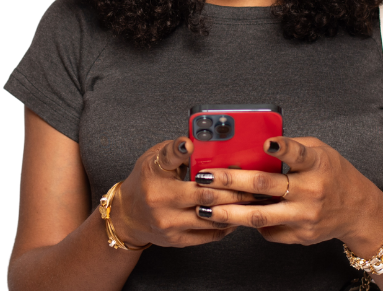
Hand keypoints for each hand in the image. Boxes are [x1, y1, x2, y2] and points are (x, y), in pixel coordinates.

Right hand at [109, 137, 255, 247]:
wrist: (127, 215)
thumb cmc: (145, 181)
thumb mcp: (154, 159)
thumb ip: (175, 151)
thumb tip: (197, 141)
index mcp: (154, 176)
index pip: (170, 159)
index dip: (182, 150)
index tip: (191, 143)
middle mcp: (161, 202)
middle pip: (206, 195)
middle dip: (235, 189)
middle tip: (255, 183)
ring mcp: (170, 224)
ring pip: (212, 217)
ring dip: (236, 209)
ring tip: (254, 201)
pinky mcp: (177, 240)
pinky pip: (209, 235)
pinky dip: (227, 225)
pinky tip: (239, 215)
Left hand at [193, 137, 382, 251]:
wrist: (358, 211)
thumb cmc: (334, 176)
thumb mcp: (320, 152)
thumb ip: (292, 148)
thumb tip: (255, 147)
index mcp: (317, 164)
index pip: (298, 154)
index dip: (282, 148)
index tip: (265, 143)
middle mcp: (312, 191)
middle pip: (264, 186)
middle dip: (229, 181)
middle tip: (204, 178)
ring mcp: (306, 216)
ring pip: (260, 216)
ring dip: (228, 212)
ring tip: (205, 208)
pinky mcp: (301, 235)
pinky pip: (269, 231)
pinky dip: (250, 224)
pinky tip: (234, 218)